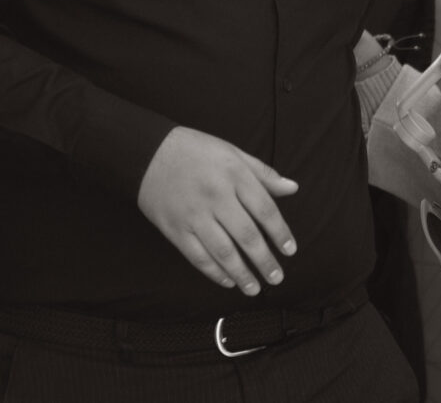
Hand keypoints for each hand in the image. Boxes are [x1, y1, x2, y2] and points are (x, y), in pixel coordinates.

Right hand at [137, 126, 299, 294]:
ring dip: (242, 274)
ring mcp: (194, 215)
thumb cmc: (194, 151)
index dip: (280, 233)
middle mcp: (216, 196)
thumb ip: (263, 173)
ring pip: (224, 252)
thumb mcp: (232, 153)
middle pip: (247, 236)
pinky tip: (227, 281)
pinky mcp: (175, 229)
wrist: (148, 153)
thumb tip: (292, 188)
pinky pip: (198, 257)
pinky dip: (214, 272)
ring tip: (255, 288)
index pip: (265, 210)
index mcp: (234, 175)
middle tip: (276, 278)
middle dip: (265, 261)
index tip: (290, 250)